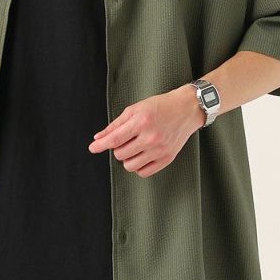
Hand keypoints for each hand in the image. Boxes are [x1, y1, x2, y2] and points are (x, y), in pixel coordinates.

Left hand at [87, 85, 204, 176]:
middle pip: (120, 154)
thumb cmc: (161, 106)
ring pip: (130, 166)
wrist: (186, 109)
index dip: (100, 145)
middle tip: (126, 140)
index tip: (93, 148)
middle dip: (118, 148)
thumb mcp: (136, 109)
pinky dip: (138, 166)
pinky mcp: (167, 158)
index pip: (114, 139)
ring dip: (127, 158)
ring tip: (134, 148)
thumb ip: (116, 124)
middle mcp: (151, 137)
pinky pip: (143, 172)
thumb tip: (99, 137)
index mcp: (142, 122)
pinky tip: (142, 155)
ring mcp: (160, 150)